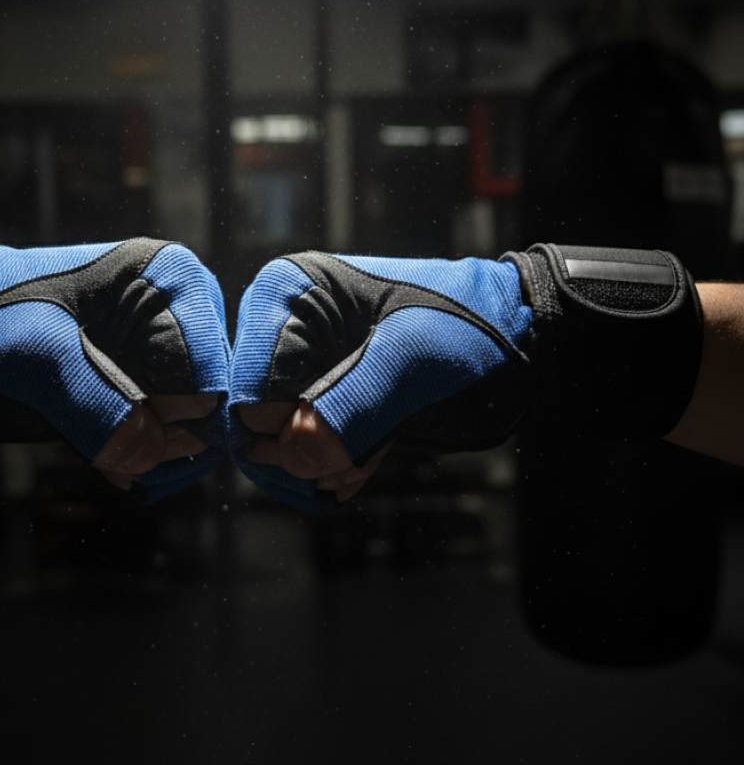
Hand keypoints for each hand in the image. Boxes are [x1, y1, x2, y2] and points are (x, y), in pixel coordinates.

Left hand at [0, 238, 228, 500]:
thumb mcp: (36, 355)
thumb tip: (147, 456)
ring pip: (197, 428)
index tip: (138, 444)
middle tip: (125, 467)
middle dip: (173, 445)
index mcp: (168, 278)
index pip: (209, 369)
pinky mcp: (147, 387)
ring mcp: (166, 354)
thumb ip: (93, 403)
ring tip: (115, 468)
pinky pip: (172, 439)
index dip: (178, 418)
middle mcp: (181, 313)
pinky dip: (147, 462)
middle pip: (212, 402)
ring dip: (159, 461)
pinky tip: (114, 467)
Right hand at [229, 251, 531, 513]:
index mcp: (291, 292)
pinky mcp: (323, 402)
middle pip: (251, 418)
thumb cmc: (470, 325)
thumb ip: (353, 405)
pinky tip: (359, 470)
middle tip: (341, 472)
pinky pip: (301, 450)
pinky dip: (329, 469)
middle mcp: (284, 329)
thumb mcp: (413, 360)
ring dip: (314, 469)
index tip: (318, 452)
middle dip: (295, 456)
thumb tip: (295, 455)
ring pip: (273, 443)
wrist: (516, 341)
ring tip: (356, 471)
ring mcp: (302, 368)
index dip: (278, 427)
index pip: (247, 381)